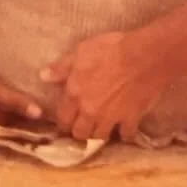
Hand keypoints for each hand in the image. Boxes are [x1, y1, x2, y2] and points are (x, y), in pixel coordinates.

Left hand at [40, 31, 171, 141]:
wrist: (143, 56)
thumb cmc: (111, 48)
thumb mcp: (82, 51)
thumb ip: (62, 67)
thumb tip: (43, 76)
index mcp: (75, 94)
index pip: (63, 118)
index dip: (63, 122)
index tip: (66, 121)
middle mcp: (90, 111)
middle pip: (79, 133)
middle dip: (79, 132)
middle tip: (82, 127)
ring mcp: (110, 118)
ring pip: (99, 137)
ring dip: (98, 135)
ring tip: (100, 130)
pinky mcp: (130, 119)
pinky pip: (126, 135)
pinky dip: (124, 133)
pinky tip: (124, 129)